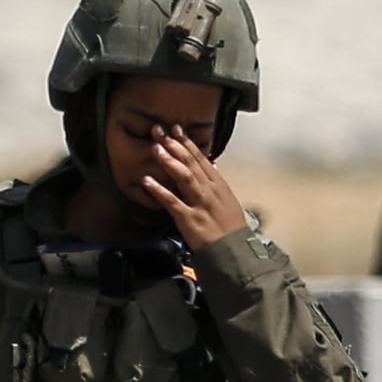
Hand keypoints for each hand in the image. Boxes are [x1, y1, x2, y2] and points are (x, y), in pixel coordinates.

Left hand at [130, 129, 246, 247]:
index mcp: (218, 185)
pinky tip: (147, 181)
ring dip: (169, 161)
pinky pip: (172, 202)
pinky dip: (159, 190)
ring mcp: (200, 204)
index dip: (187, 143)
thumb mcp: (227, 201)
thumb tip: (211, 166)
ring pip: (184, 177)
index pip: (201, 159)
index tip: (176, 130)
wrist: (234, 252)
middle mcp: (209, 191)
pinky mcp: (190, 219)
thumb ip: (216, 183)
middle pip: (191, 163)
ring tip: (156, 148)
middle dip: (174, 145)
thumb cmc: (230, 229)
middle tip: (160, 131)